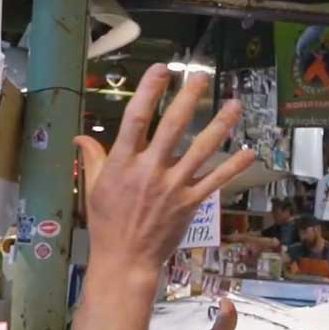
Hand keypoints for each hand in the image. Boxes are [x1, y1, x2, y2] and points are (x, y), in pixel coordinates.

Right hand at [73, 65, 254, 275]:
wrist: (125, 260)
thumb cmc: (106, 223)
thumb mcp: (93, 188)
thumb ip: (93, 158)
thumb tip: (79, 137)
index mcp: (123, 162)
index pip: (136, 119)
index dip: (149, 92)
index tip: (161, 70)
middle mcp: (150, 170)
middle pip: (173, 127)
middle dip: (189, 99)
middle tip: (202, 76)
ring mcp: (173, 186)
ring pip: (201, 149)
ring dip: (220, 125)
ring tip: (235, 104)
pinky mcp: (190, 203)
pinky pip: (215, 180)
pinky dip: (234, 166)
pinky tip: (249, 152)